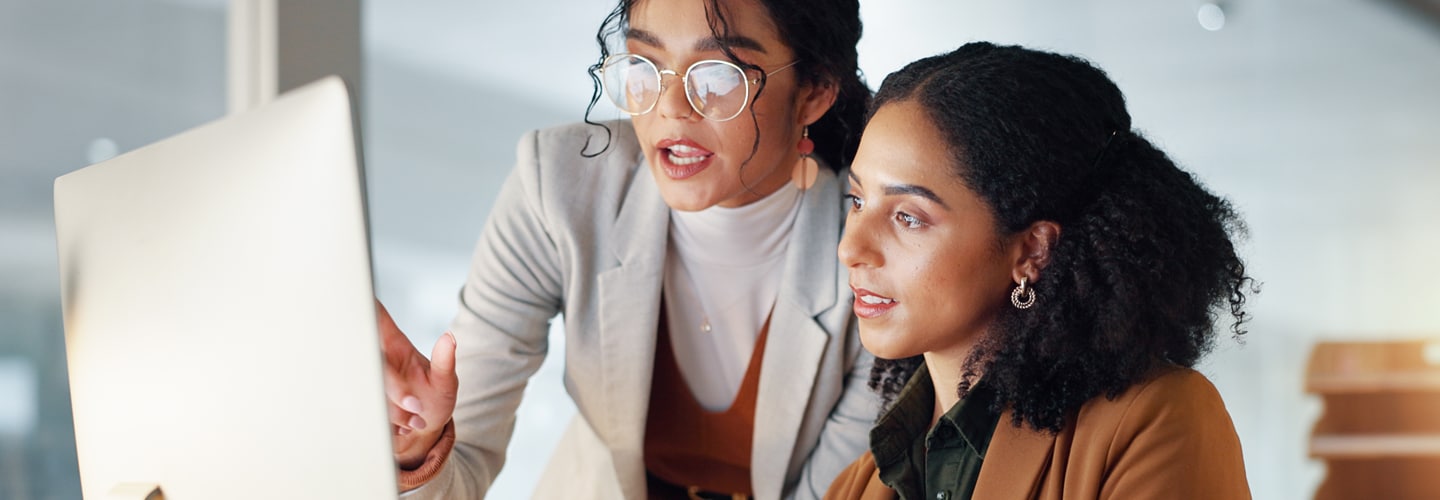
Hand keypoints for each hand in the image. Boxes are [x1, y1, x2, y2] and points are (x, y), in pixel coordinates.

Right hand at [376, 300, 457, 469]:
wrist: (425, 429)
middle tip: (417, 407)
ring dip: (397, 412)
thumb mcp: (447, 381)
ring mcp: (369, 380)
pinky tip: (404, 426)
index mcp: (396, 346)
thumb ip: (445, 361)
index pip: (377, 319)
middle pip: (375, 365)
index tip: (355, 294)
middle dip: (397, 390)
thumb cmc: (435, 397)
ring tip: (417, 419)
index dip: (364, 305)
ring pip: (372, 391)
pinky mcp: (362, 400)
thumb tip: (449, 337)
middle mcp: (378, 360)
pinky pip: (367, 409)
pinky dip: (390, 424)